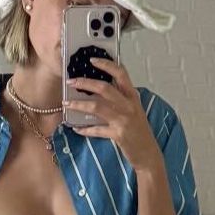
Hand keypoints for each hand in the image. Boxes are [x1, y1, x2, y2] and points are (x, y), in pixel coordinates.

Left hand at [63, 56, 161, 172]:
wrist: (148, 154)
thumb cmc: (139, 132)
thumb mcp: (134, 111)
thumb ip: (121, 100)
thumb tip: (101, 91)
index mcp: (133, 97)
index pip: (121, 74)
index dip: (106, 65)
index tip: (92, 60)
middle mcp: (129, 105)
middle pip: (104, 88)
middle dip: (85, 83)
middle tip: (71, 81)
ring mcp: (124, 120)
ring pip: (97, 107)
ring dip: (79, 104)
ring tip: (66, 104)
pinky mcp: (118, 134)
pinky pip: (97, 130)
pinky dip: (85, 129)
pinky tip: (76, 128)